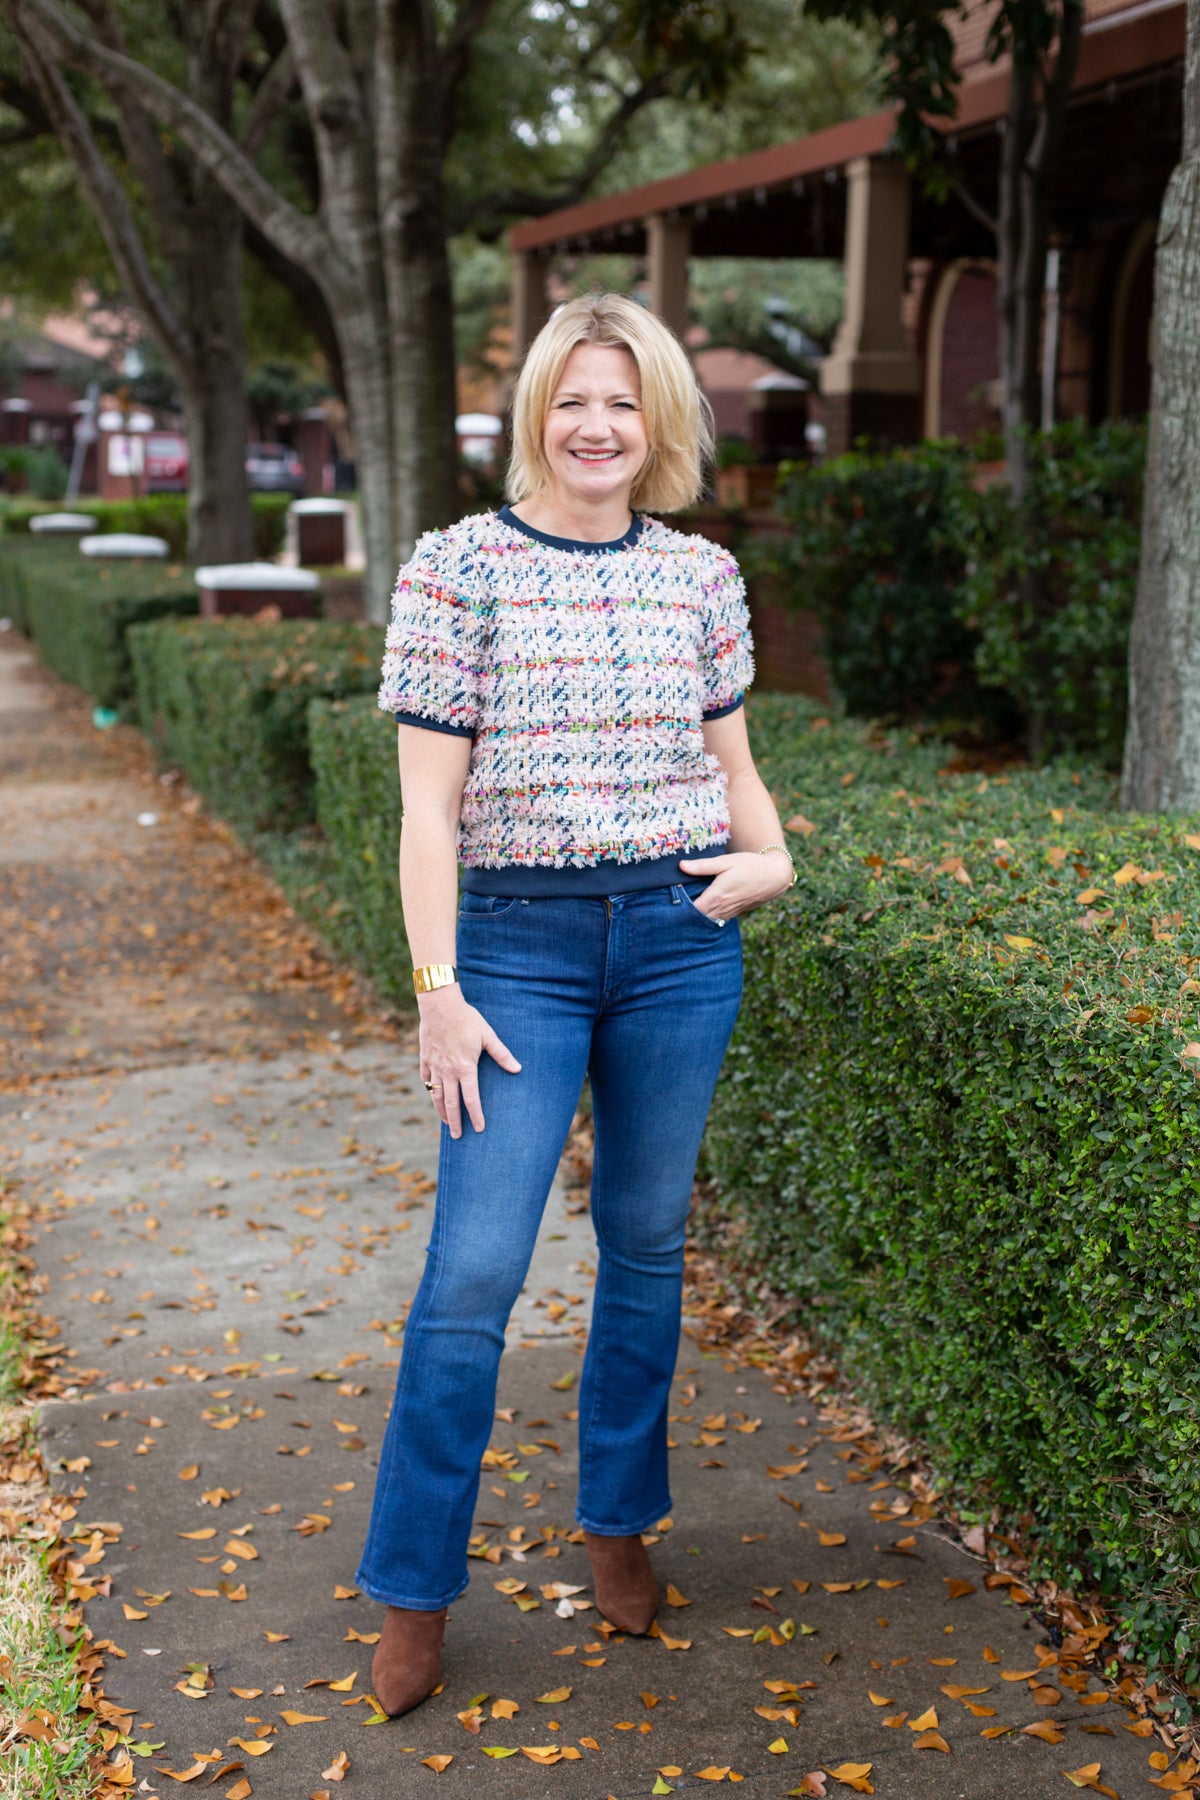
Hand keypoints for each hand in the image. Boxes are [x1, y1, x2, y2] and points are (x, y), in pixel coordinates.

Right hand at [417, 986, 520, 1137]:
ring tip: (446, 1122)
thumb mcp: (487, 1036)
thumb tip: (518, 1069)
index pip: (471, 1098)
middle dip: (455, 1122)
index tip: (479, 1128)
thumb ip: (502, 1054)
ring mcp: (434, 1066)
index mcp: (465, 1067)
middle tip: (458, 1136)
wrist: (439, 1005)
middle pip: (451, 1103)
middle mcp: (448, 1071)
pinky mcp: (425, 1058)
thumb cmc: (467, 1019)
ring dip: (441, 1110)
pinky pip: (426, 1079)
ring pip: (436, 1095)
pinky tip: (433, 1095)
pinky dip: (429, 1089)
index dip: (476, 1115)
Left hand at [676, 850, 791, 920]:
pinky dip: (707, 917)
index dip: (679, 908)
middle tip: (671, 909)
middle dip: (684, 916)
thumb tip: (681, 866)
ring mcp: (729, 913)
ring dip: (695, 918)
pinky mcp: (735, 913)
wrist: (774, 876)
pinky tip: (701, 910)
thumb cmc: (750, 865)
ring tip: (683, 911)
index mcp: (716, 896)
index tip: (669, 901)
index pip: (691, 911)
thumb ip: (702, 866)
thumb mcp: (725, 861)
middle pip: (696, 919)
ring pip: (707, 921)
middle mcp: (722, 909)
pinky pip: (716, 920)